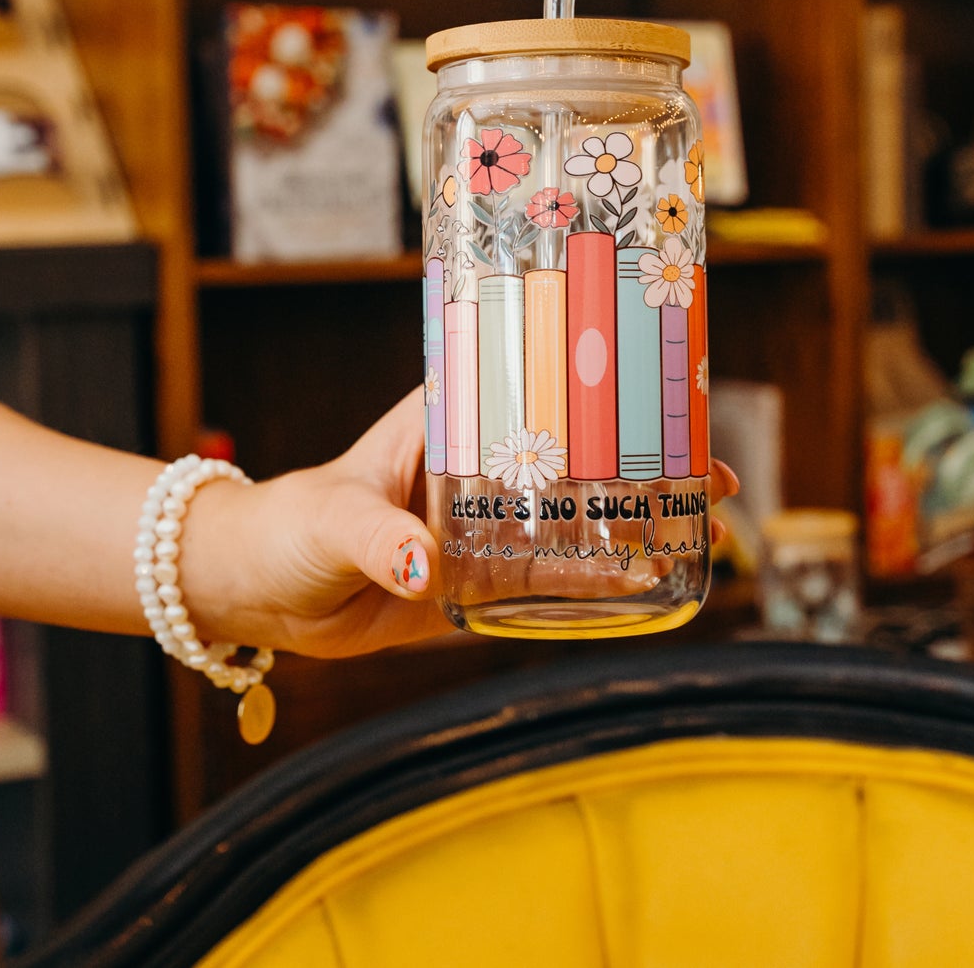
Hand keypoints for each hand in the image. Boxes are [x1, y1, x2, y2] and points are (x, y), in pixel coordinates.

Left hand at [184, 388, 740, 658]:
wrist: (261, 591)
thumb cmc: (287, 527)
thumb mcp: (331, 520)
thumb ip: (374, 540)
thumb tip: (422, 570)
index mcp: (447, 419)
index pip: (534, 383)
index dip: (602, 382)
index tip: (665, 389)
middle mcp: (477, 464)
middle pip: (576, 450)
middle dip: (643, 456)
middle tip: (711, 471)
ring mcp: (485, 522)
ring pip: (575, 514)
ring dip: (634, 520)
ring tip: (703, 525)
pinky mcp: (480, 578)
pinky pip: (548, 579)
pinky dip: (596, 582)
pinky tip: (643, 586)